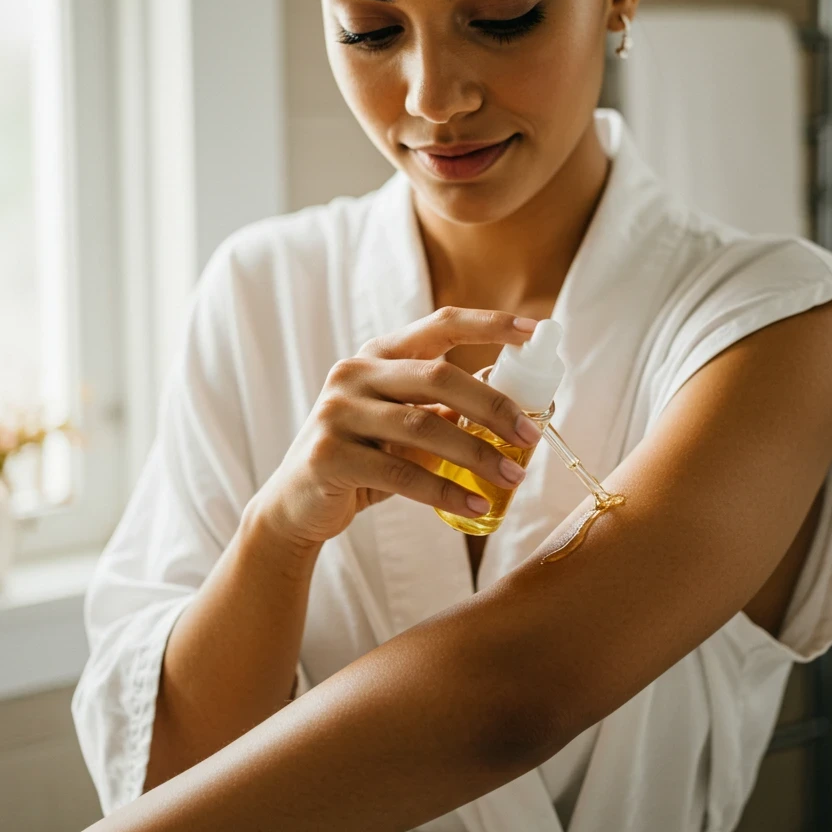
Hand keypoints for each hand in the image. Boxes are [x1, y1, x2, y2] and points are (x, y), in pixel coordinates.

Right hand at [249, 306, 540, 548]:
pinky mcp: (329, 455)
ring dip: (476, 454)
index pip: (440, 325)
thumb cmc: (365, 460)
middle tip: (530, 435)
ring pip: (423, 426)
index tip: (536, 331)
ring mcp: (337, 412)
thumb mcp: (405, 427)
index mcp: (379, 355)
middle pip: (438, 376)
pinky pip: (401, 473)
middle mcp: (355, 373)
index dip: (490, 324)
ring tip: (513, 478)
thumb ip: (446, 410)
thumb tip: (516, 407)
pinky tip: (477, 506)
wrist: (296, 506)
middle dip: (492, 405)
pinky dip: (446, 492)